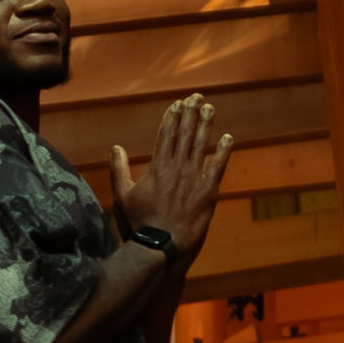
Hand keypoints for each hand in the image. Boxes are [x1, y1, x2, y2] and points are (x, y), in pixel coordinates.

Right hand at [108, 94, 233, 262]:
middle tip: (196, 97)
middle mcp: (177, 167)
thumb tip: (115, 147)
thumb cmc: (140, 223)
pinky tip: (228, 138)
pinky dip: (223, 151)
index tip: (177, 104)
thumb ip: (119, 169)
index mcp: (158, 166)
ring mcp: (194, 177)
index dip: (172, 117)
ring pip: (202, 144)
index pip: (166, 134)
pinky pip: (219, 166)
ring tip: (209, 108)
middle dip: (190, 113)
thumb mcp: (122, 195)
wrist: (162, 245)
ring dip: (206, 124)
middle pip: (185, 133)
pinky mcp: (209, 190)